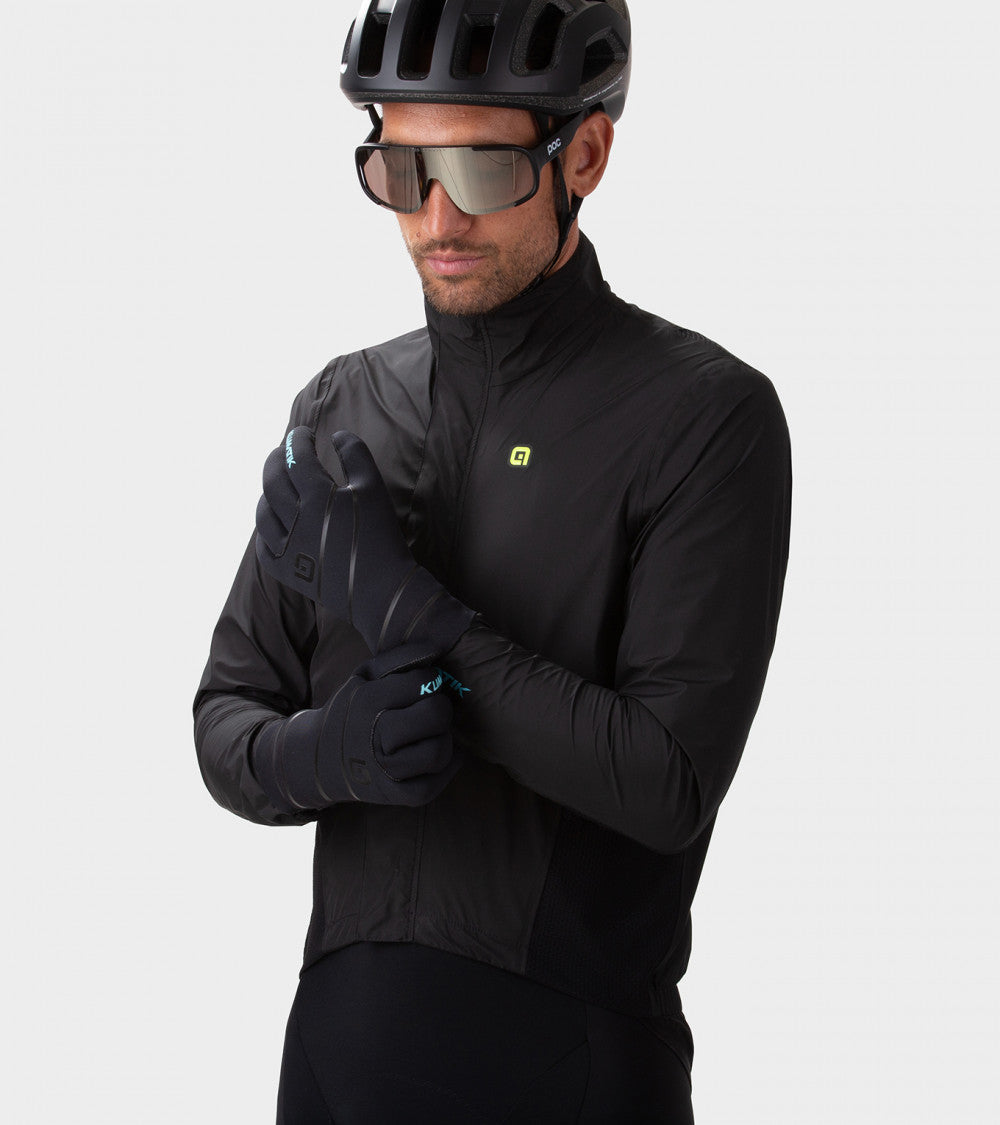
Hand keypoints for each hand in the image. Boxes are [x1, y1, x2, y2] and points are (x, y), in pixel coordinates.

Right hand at [251, 643, 461, 810]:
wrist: (322, 758)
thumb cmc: (353, 709)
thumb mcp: (365, 675)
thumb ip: (400, 657)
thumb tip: (437, 649)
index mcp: (367, 701)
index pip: (423, 681)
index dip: (432, 679)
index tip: (425, 685)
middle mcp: (374, 737)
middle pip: (436, 715)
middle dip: (442, 707)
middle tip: (432, 709)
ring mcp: (385, 770)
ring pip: (439, 750)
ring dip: (444, 737)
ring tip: (432, 732)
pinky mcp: (396, 796)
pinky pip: (435, 783)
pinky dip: (446, 766)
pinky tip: (437, 751)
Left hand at [254, 427, 474, 653]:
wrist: (382, 589)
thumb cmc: (380, 536)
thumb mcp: (374, 489)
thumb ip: (356, 454)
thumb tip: (337, 434)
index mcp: (317, 497)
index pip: (295, 457)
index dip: (296, 440)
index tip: (303, 433)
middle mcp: (295, 521)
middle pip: (271, 481)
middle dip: (275, 460)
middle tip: (282, 451)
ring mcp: (286, 549)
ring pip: (262, 513)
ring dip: (268, 493)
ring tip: (278, 484)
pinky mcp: (285, 572)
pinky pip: (263, 546)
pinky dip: (265, 529)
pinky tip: (275, 521)